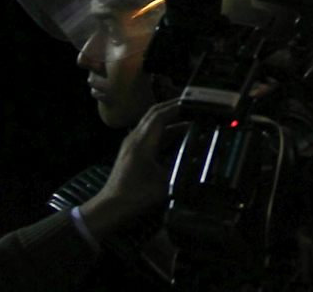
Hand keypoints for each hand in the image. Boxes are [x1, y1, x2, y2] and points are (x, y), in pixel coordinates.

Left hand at [81, 99, 183, 237]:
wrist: (110, 207)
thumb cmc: (136, 197)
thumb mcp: (164, 185)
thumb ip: (183, 169)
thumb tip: (203, 156)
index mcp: (141, 143)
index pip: (160, 116)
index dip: (178, 108)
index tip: (196, 105)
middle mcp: (134, 137)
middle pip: (155, 112)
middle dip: (175, 106)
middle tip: (195, 106)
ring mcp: (131, 142)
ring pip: (151, 120)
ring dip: (170, 116)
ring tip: (190, 117)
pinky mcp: (131, 149)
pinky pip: (149, 130)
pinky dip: (165, 127)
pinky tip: (178, 134)